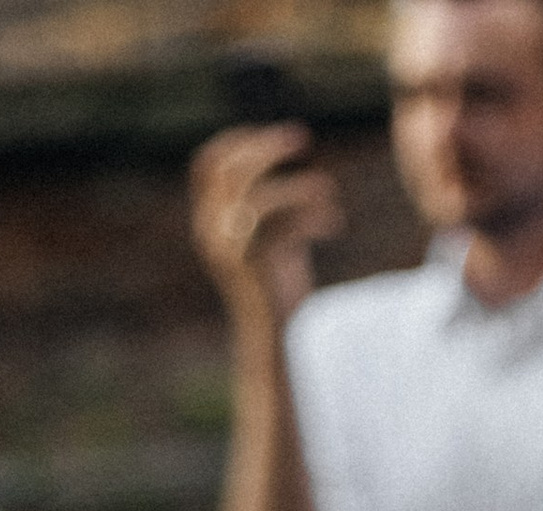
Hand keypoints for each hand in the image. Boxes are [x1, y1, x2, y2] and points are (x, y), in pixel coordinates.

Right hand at [190, 124, 344, 328]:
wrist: (277, 343)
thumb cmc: (279, 291)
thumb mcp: (274, 238)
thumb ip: (273, 204)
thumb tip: (290, 162)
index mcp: (209, 222)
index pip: (207, 165)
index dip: (238, 141)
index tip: (274, 137)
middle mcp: (210, 231)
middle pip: (228, 168)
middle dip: (266, 147)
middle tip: (302, 138)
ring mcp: (229, 248)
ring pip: (260, 194)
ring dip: (299, 187)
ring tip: (330, 191)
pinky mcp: (254, 264)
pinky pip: (284, 223)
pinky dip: (313, 217)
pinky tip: (335, 222)